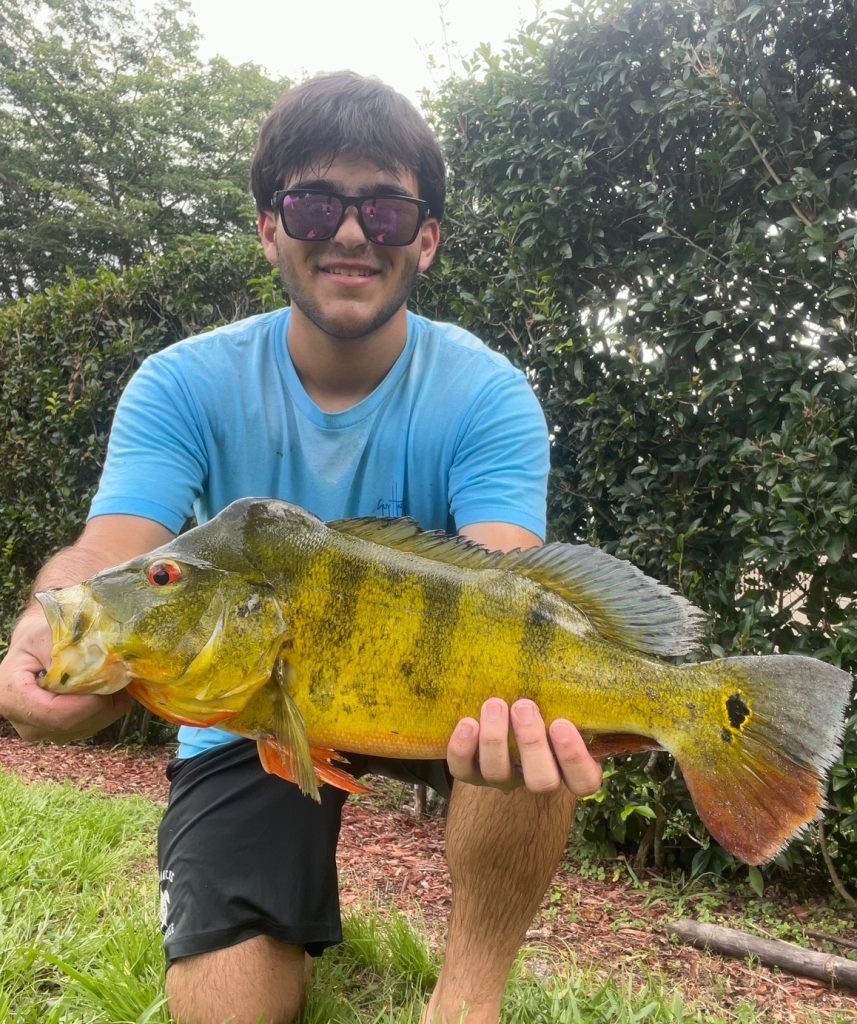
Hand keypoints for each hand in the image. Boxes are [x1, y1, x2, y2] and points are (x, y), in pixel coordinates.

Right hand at [0, 608, 132, 742]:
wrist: (36, 646)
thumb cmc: (40, 636)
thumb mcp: (49, 635)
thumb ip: (68, 653)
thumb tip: (96, 670)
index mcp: (11, 695)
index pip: (54, 714)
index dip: (87, 703)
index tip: (110, 682)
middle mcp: (22, 720)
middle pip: (72, 724)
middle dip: (102, 701)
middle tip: (119, 674)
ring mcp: (41, 730)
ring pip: (87, 727)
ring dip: (109, 704)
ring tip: (113, 676)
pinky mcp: (60, 732)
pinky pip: (94, 726)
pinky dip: (109, 708)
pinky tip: (109, 687)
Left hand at [446, 697, 602, 795]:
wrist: (502, 708)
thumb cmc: (542, 700)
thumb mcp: (560, 700)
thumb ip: (568, 694)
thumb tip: (579, 659)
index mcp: (568, 765)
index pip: (584, 781)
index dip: (574, 758)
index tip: (562, 724)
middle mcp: (537, 776)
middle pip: (541, 781)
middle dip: (531, 743)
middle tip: (524, 706)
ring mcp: (503, 777)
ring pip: (499, 774)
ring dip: (495, 739)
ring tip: (495, 704)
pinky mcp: (471, 773)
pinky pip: (463, 771)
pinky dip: (463, 748)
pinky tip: (467, 722)